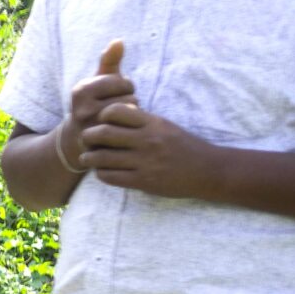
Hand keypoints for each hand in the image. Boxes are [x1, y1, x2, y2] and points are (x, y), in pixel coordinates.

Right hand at [56, 40, 133, 171]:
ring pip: (131, 115)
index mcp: (81, 90)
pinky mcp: (100, 146)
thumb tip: (119, 40)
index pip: (123, 82)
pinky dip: (129, 132)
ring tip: (121, 120)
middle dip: (130, 103)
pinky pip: (128, 134)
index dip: (126, 88)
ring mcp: (91, 129)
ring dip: (132, 117)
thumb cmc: (92, 105)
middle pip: (130, 98)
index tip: (117, 95)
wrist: (74, 141)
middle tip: (119, 110)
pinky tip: (122, 133)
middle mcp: (83, 109)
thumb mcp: (97, 83)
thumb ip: (109, 61)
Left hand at [76, 101, 224, 198]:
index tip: (100, 121)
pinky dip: (100, 174)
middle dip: (88, 136)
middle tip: (86, 140)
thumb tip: (112, 113)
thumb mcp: (165, 126)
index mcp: (153, 123)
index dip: (102, 115)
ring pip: (102, 157)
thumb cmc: (183, 146)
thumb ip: (141, 120)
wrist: (208, 171)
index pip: (115, 111)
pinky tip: (102, 171)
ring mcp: (145, 162)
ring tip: (87, 158)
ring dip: (89, 158)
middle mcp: (148, 140)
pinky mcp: (144, 182)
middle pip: (102, 133)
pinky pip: (110, 177)